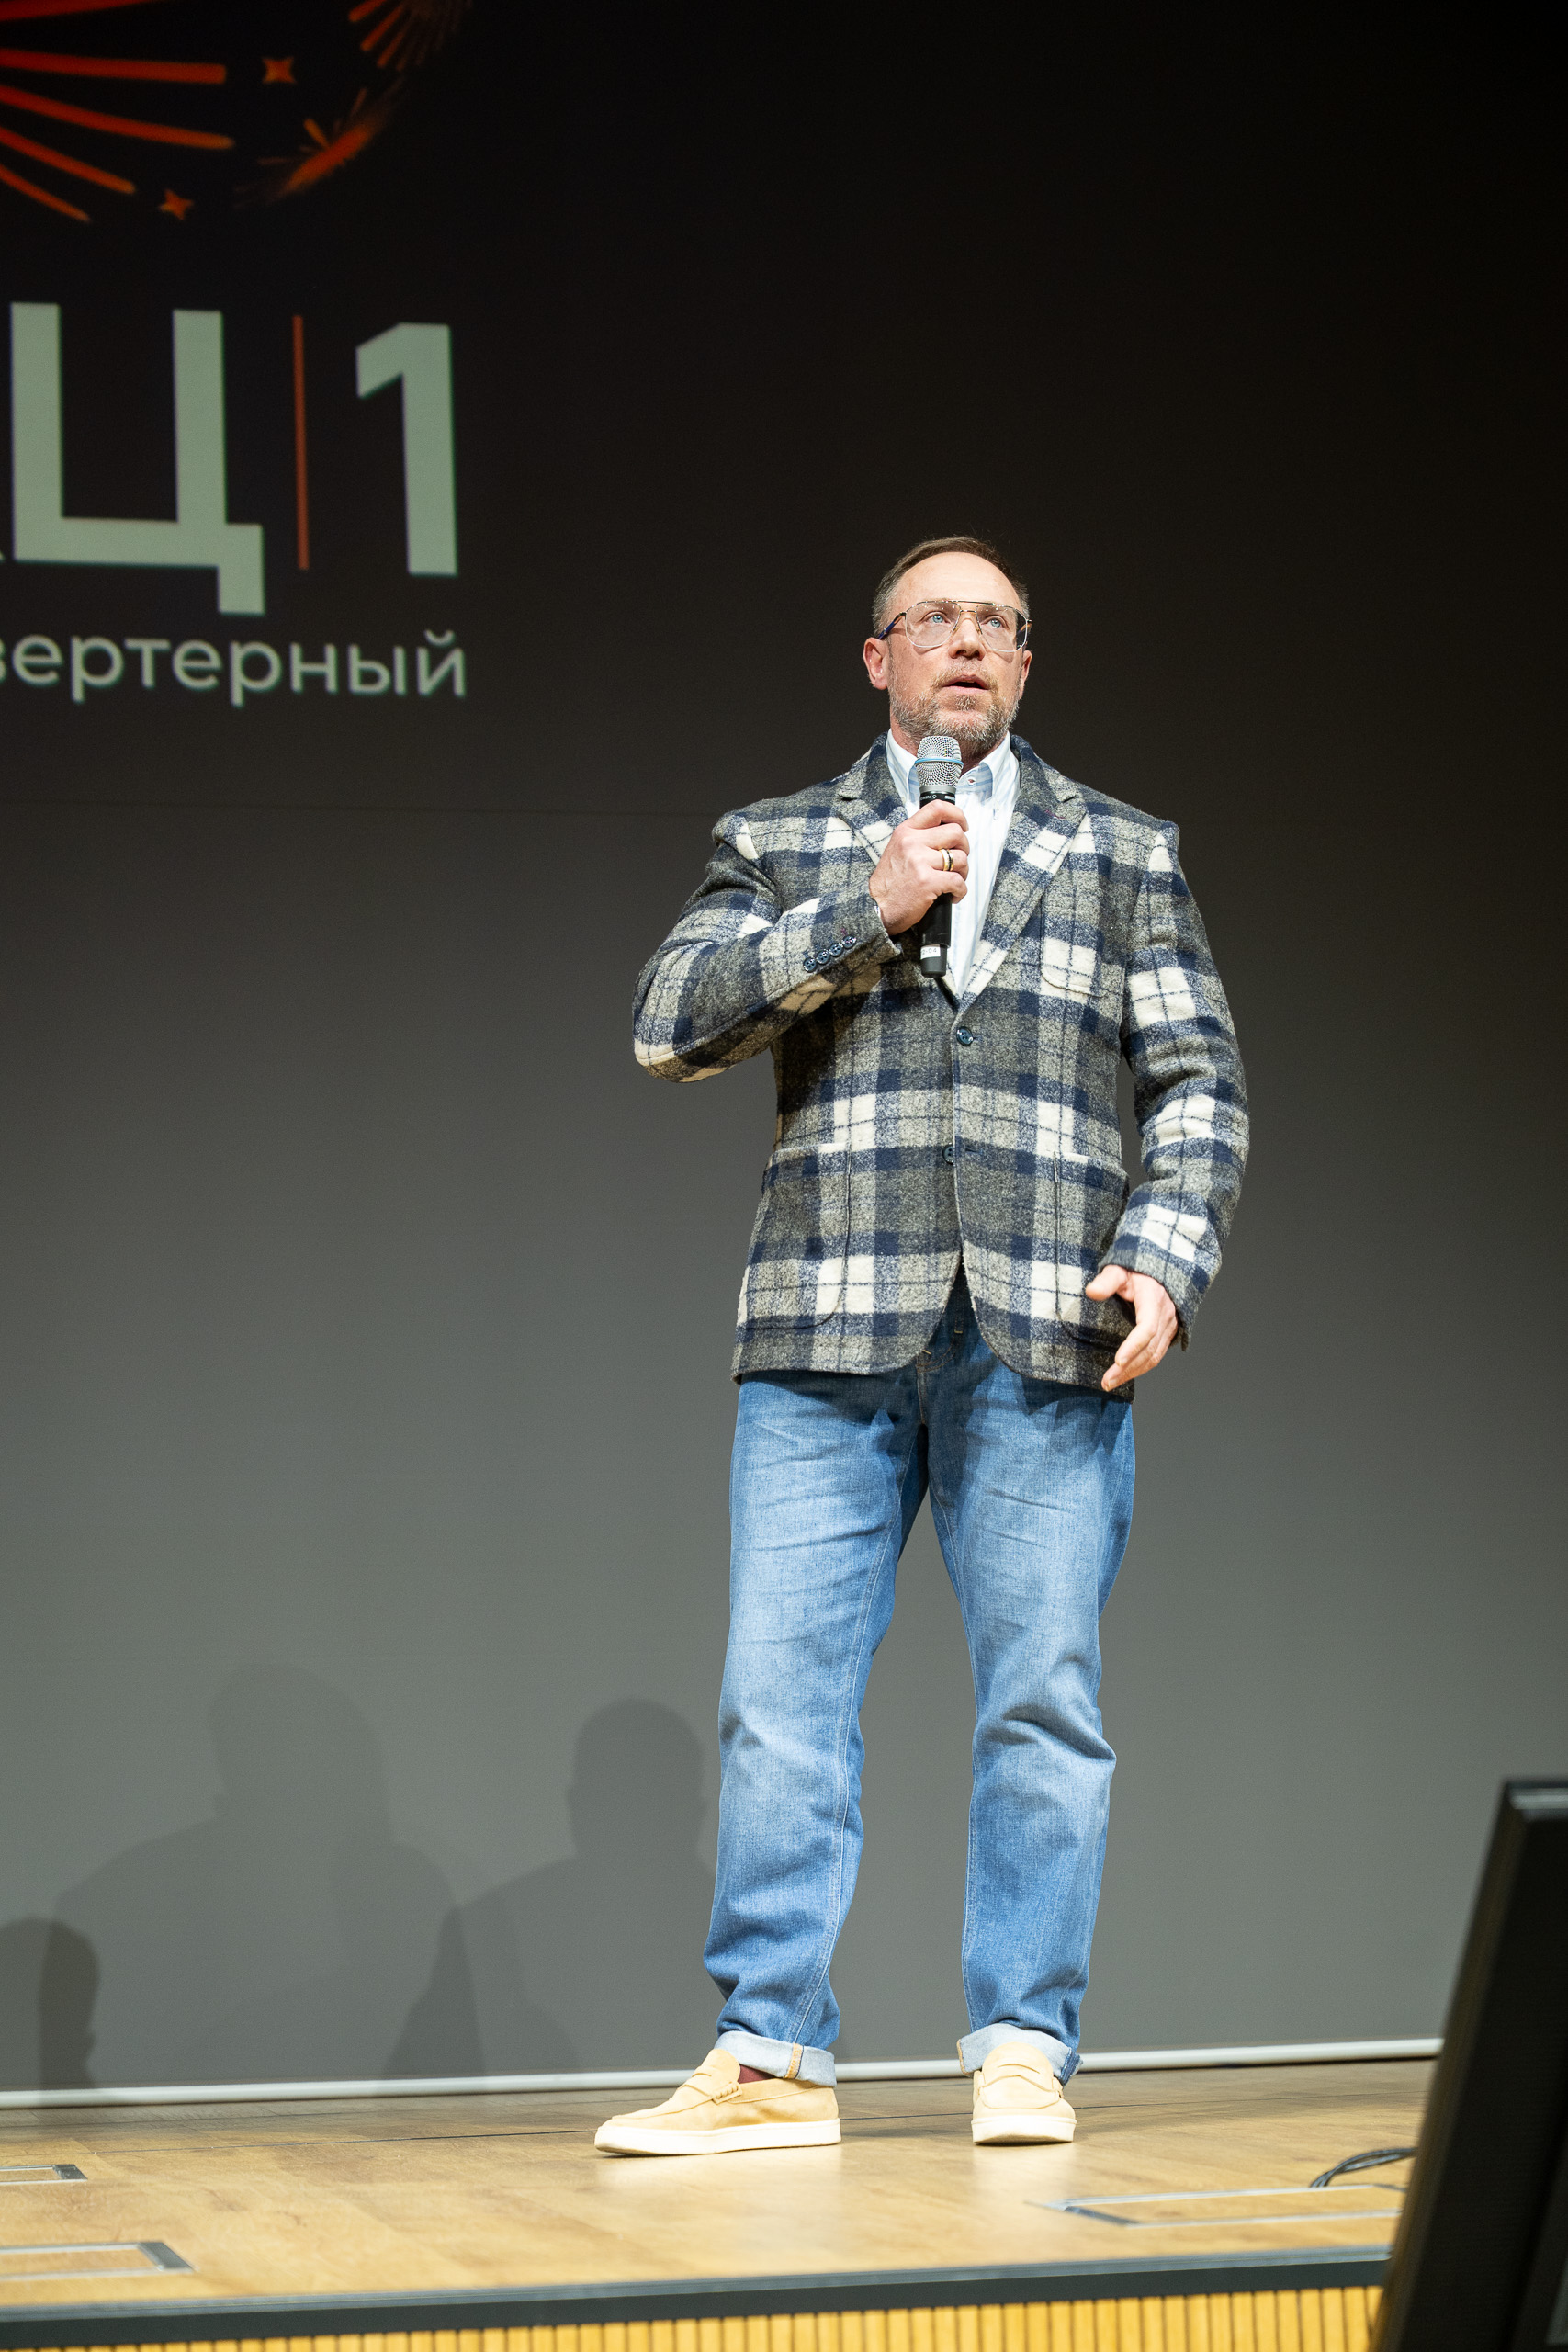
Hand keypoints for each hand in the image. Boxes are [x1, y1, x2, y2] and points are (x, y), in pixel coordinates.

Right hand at [868, 800, 968, 935]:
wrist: (877, 908)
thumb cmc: (890, 883)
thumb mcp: (898, 849)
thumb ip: (919, 837)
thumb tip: (948, 832)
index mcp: (906, 831)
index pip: (937, 808)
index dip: (957, 815)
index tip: (963, 826)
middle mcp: (912, 842)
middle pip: (956, 833)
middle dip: (964, 848)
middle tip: (957, 861)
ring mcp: (919, 861)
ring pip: (960, 858)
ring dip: (963, 872)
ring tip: (953, 880)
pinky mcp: (927, 882)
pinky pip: (958, 881)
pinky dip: (960, 891)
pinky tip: (952, 895)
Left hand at [1085, 1264, 1177, 1389]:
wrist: (1157, 1272)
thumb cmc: (1135, 1271)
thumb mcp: (1119, 1270)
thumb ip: (1106, 1280)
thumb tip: (1091, 1292)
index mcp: (1154, 1300)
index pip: (1147, 1328)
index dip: (1133, 1346)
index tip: (1117, 1361)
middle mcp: (1165, 1316)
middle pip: (1149, 1348)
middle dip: (1129, 1367)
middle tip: (1107, 1381)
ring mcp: (1169, 1326)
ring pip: (1154, 1356)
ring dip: (1134, 1372)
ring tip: (1111, 1383)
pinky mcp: (1167, 1334)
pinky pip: (1156, 1355)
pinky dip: (1141, 1368)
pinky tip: (1125, 1375)